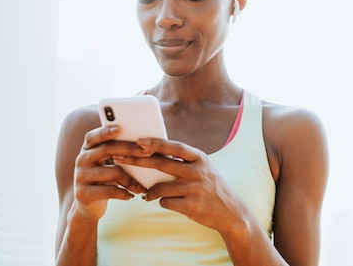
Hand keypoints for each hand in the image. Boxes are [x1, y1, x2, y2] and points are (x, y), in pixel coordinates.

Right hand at [71, 125, 147, 221]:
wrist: (88, 208)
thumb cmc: (105, 180)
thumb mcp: (109, 165)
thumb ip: (119, 153)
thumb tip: (146, 143)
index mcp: (88, 149)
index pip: (94, 136)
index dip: (106, 131)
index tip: (121, 128)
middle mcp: (82, 159)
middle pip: (107, 149)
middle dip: (131, 149)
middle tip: (149, 152)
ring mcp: (80, 176)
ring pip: (113, 172)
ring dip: (131, 180)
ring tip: (142, 187)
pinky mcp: (82, 193)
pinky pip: (109, 190)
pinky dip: (124, 193)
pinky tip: (131, 196)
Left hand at [114, 138, 249, 233]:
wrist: (231, 212)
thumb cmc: (211, 187)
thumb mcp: (203, 169)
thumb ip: (183, 161)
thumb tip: (154, 153)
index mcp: (200, 158)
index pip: (175, 147)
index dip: (156, 143)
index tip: (139, 141)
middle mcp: (198, 171)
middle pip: (162, 164)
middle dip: (139, 161)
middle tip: (121, 159)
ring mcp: (194, 189)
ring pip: (160, 187)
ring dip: (149, 191)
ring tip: (145, 194)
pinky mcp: (191, 206)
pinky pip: (165, 202)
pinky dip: (162, 202)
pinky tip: (166, 203)